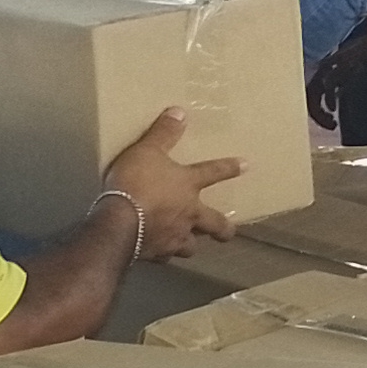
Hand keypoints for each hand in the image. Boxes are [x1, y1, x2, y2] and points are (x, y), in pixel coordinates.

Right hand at [104, 108, 241, 257]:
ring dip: (191, 244)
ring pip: (192, 246)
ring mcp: (175, 237)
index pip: (214, 172)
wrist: (119, 221)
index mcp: (188, 185)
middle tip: (229, 231)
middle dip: (224, 229)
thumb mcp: (146, 151)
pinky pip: (165, 256)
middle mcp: (189, 214)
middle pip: (216, 225)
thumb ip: (163, 133)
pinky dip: (163, 254)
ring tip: (188, 244)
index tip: (247, 165)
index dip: (230, 167)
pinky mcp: (158, 254)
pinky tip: (158, 253)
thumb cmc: (136, 182)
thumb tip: (180, 111)